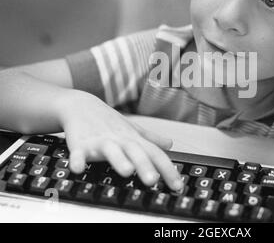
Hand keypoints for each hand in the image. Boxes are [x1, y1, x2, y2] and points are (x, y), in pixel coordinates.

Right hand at [56, 90, 182, 190]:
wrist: (81, 105)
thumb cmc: (108, 121)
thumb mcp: (132, 129)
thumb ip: (151, 138)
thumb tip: (170, 144)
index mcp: (134, 139)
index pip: (155, 154)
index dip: (168, 169)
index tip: (178, 185)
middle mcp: (120, 140)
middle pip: (136, 152)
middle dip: (145, 166)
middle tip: (153, 180)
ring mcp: (100, 141)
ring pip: (111, 151)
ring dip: (119, 160)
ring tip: (127, 171)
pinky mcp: (80, 144)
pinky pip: (78, 153)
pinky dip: (77, 160)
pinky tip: (78, 168)